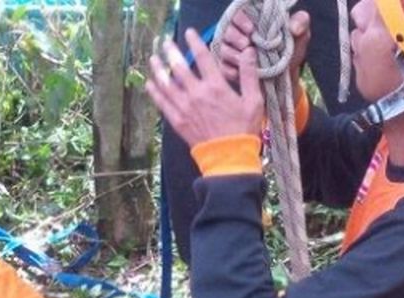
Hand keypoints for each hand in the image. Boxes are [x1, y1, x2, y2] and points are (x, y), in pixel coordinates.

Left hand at [145, 28, 263, 147]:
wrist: (229, 157)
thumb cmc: (244, 129)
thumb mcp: (254, 101)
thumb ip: (249, 75)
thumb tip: (248, 52)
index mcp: (216, 86)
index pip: (203, 57)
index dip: (194, 42)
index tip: (188, 32)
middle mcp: (197, 94)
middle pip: (179, 67)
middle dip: (170, 52)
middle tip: (164, 42)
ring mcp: (185, 108)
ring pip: (166, 83)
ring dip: (158, 69)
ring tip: (153, 59)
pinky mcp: (178, 121)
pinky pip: (162, 103)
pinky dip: (155, 92)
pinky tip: (150, 84)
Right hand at [216, 11, 310, 101]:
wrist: (286, 77)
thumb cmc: (290, 51)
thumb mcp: (300, 35)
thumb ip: (301, 22)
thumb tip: (293, 27)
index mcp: (252, 21)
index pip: (238, 14)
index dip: (242, 20)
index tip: (251, 29)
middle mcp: (238, 34)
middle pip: (228, 31)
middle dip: (235, 37)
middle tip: (247, 45)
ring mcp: (232, 51)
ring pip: (223, 49)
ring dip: (233, 55)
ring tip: (244, 60)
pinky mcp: (229, 68)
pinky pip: (223, 68)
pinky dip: (230, 71)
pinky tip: (239, 74)